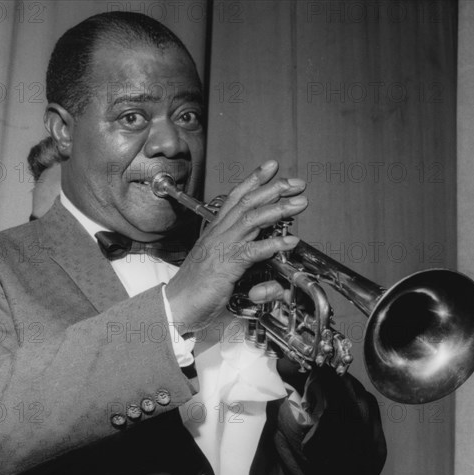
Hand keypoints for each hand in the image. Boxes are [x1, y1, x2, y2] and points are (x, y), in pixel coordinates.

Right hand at [166, 160, 306, 333]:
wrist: (175, 306)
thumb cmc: (195, 288)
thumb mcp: (219, 267)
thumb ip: (240, 260)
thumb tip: (261, 262)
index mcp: (215, 232)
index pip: (234, 198)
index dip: (253, 180)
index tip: (270, 168)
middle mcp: (217, 235)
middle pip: (246, 203)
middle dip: (272, 189)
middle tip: (295, 183)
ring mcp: (220, 248)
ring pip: (250, 220)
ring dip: (277, 209)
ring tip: (298, 203)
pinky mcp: (225, 267)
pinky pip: (252, 251)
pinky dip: (273, 244)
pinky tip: (289, 241)